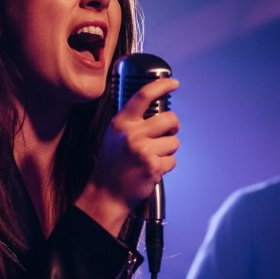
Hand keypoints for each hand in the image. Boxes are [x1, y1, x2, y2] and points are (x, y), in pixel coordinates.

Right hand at [77, 77, 179, 233]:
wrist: (105, 195)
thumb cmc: (111, 167)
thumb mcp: (114, 136)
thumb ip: (132, 123)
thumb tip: (157, 112)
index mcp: (121, 123)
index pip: (144, 96)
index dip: (161, 85)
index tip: (173, 83)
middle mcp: (131, 134)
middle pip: (169, 119)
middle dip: (174, 127)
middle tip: (169, 133)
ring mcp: (142, 150)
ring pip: (174, 142)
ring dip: (168, 151)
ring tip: (152, 158)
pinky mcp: (152, 166)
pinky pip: (172, 161)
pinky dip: (166, 166)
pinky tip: (151, 170)